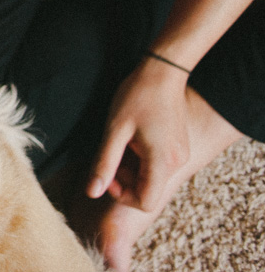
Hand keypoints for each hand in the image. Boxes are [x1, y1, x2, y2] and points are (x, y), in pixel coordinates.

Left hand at [87, 56, 191, 211]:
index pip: (144, 202)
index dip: (120, 194)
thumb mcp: (115, 130)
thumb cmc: (136, 97)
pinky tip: (132, 138)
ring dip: (132, 168)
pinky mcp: (179, 146)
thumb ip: (104, 163)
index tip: (107, 171)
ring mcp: (181, 155)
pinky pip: (159, 165)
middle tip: (110, 153)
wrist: (163, 71)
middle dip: (124, 179)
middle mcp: (178, 163)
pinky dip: (142, 159)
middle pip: (148, 191)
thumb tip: (91, 192)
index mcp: (163, 162)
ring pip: (152, 178)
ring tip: (120, 143)